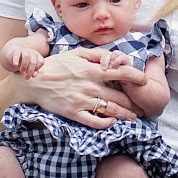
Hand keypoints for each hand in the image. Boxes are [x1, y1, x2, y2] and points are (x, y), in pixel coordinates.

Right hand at [5, 46, 44, 78]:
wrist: (13, 57)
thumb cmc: (23, 64)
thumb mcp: (30, 68)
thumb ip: (34, 72)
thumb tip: (34, 75)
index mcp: (37, 55)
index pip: (41, 62)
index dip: (37, 69)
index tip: (33, 74)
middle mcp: (31, 52)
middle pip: (33, 61)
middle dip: (30, 70)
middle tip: (27, 75)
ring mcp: (24, 50)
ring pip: (26, 56)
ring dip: (24, 65)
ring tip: (22, 71)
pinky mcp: (15, 51)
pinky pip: (17, 54)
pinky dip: (16, 60)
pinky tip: (15, 64)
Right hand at [18, 51, 144, 128]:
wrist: (33, 82)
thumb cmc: (56, 65)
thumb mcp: (76, 53)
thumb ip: (96, 54)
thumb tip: (114, 57)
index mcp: (92, 70)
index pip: (122, 73)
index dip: (137, 77)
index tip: (144, 81)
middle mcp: (90, 86)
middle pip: (120, 97)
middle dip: (134, 102)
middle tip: (142, 105)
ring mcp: (82, 101)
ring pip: (111, 111)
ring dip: (126, 115)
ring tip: (133, 116)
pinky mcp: (74, 113)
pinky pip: (95, 122)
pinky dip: (107, 124)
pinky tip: (112, 122)